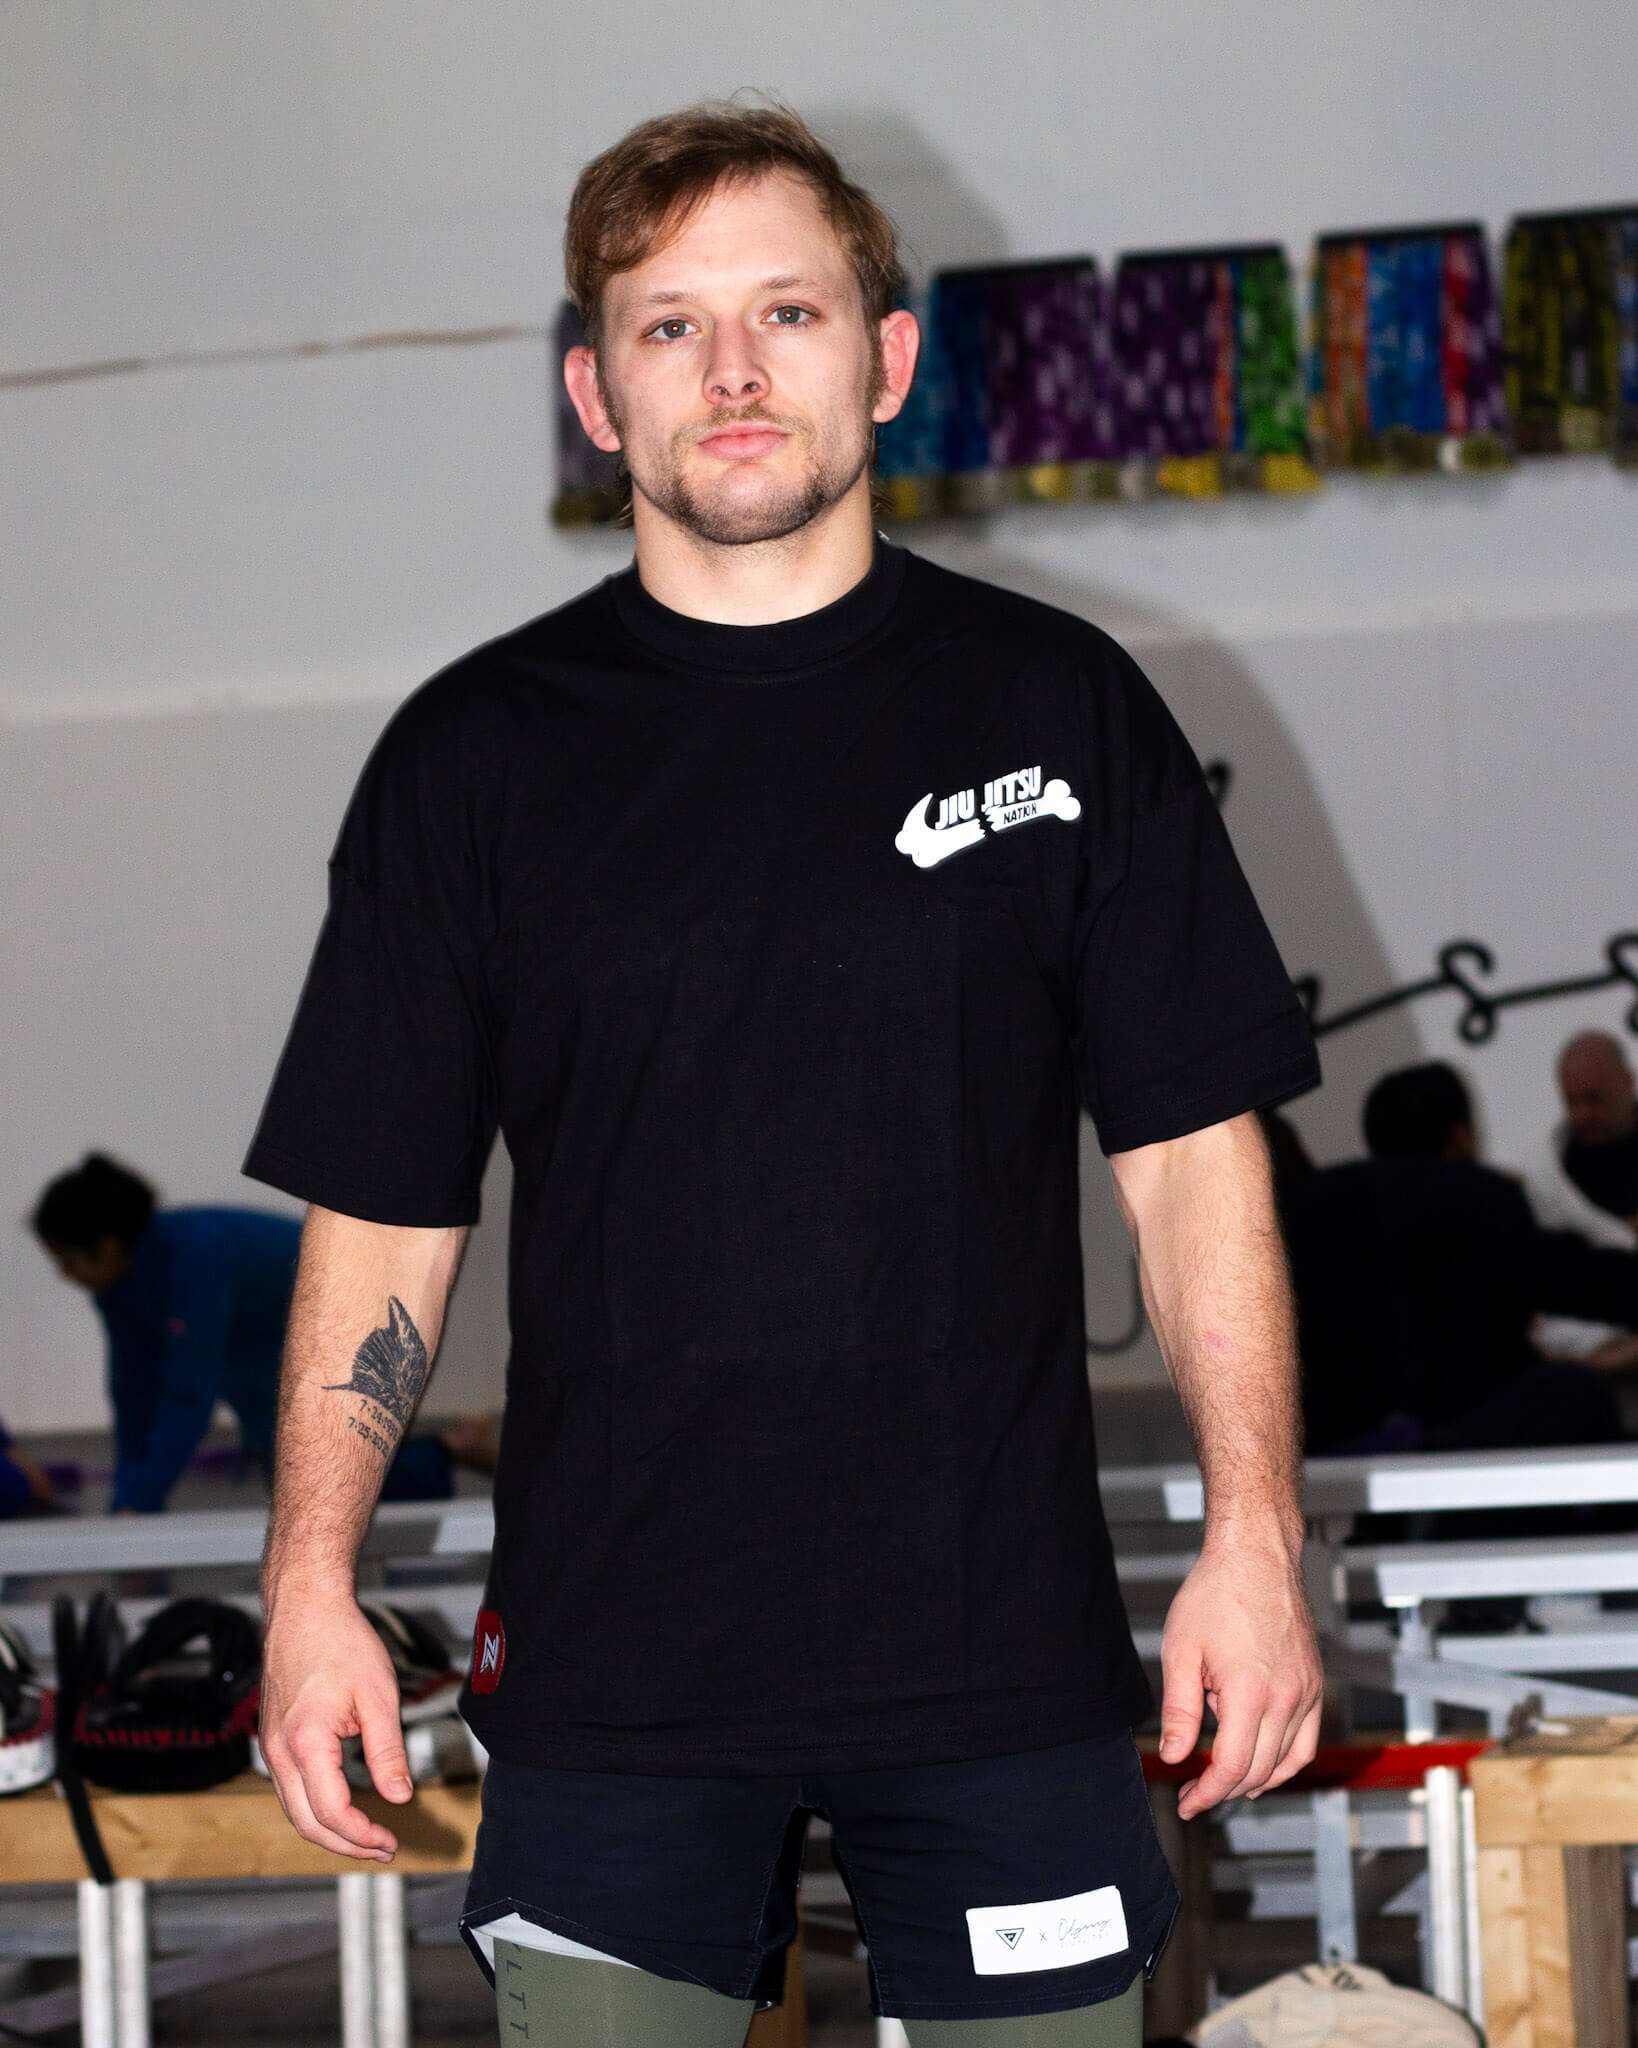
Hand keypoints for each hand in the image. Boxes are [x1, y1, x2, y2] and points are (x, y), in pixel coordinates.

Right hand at [258, 1591, 412, 1861]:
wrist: (304, 1607)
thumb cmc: (342, 1642)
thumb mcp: (378, 1696)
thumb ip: (387, 1752)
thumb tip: (399, 1797)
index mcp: (306, 1744)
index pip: (332, 1813)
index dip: (362, 1836)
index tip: (391, 1841)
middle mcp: (279, 1752)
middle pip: (307, 1823)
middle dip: (345, 1845)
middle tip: (382, 1849)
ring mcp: (270, 1746)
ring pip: (294, 1809)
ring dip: (329, 1830)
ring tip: (367, 1835)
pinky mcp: (272, 1738)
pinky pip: (289, 1788)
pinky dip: (314, 1808)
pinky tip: (342, 1805)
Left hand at [1158, 1533, 1322, 1819]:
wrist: (1257, 1556)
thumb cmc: (1216, 1593)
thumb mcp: (1181, 1649)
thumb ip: (1179, 1710)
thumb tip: (1175, 1756)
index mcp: (1250, 1692)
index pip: (1231, 1766)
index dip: (1207, 1792)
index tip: (1187, 1801)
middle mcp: (1287, 1698)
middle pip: (1258, 1770)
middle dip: (1224, 1789)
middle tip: (1195, 1792)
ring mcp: (1307, 1692)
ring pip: (1287, 1761)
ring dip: (1255, 1780)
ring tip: (1225, 1783)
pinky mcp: (1316, 1683)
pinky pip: (1307, 1740)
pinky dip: (1285, 1761)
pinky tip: (1262, 1763)